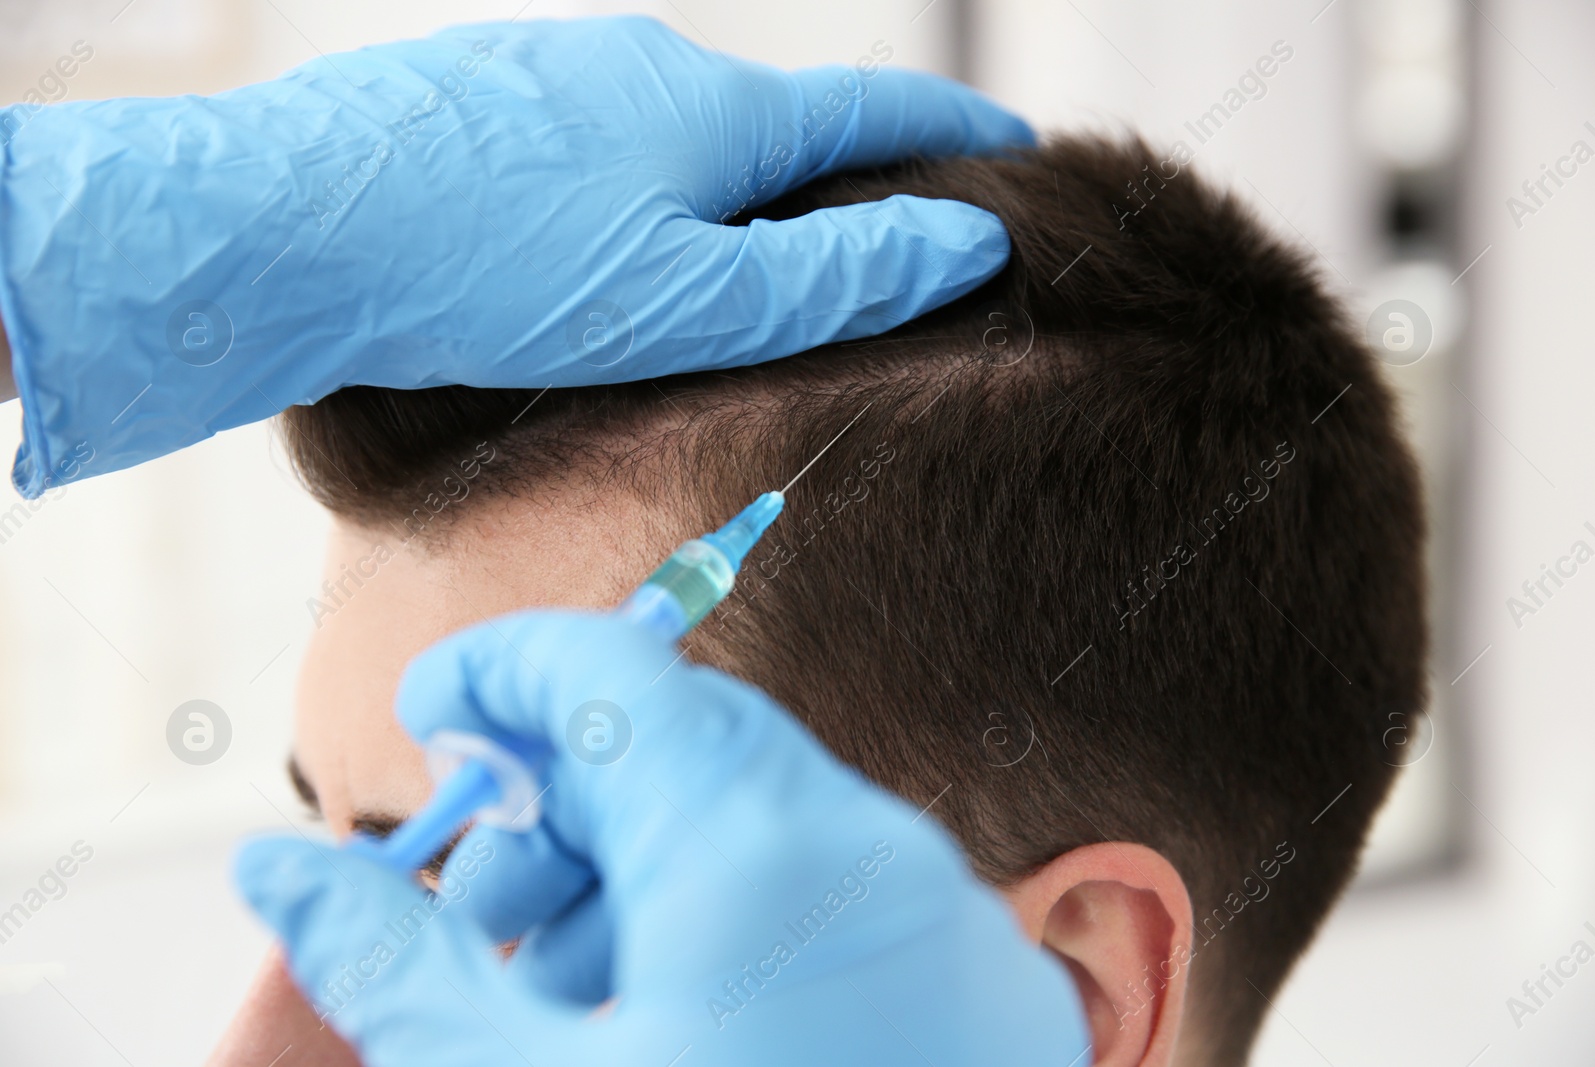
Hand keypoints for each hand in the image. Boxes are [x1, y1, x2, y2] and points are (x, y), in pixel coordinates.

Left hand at [0, 16, 1030, 495]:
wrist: (278, 231)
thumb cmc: (487, 275)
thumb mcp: (686, 301)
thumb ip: (833, 279)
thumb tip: (963, 242)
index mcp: (713, 110)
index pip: (875, 111)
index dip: (959, 137)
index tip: (1018, 153)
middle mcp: (642, 62)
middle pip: (778, 122)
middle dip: (843, 172)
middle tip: (889, 233)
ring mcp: (557, 70)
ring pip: (682, 133)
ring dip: (732, 187)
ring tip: (745, 260)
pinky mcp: (486, 99)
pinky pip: (602, 140)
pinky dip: (645, 186)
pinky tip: (609, 243)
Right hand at [236, 612, 1088, 1064]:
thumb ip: (393, 958)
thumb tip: (283, 871)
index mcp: (762, 853)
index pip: (613, 668)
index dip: (500, 671)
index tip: (431, 719)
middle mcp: (883, 858)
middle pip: (691, 741)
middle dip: (567, 796)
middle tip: (484, 897)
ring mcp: (957, 928)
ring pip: (770, 820)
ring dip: (651, 870)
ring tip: (572, 995)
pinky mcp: (992, 996)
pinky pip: (848, 899)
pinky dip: (748, 922)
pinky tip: (682, 1030)